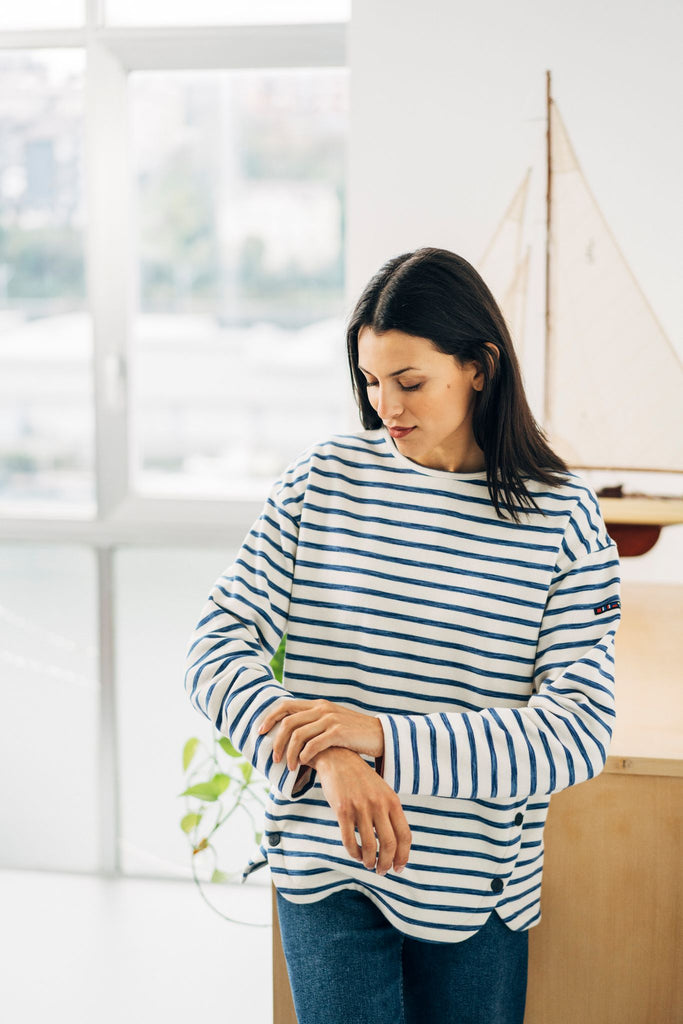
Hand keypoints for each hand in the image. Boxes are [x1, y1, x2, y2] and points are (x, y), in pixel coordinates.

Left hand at [258, 698, 383, 771]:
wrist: (380, 735)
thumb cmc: (353, 734)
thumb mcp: (332, 722)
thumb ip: (314, 723)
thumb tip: (290, 736)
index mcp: (317, 705)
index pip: (285, 705)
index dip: (269, 718)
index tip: (260, 732)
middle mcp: (321, 708)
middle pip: (288, 722)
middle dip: (277, 742)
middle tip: (274, 758)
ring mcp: (330, 719)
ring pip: (298, 735)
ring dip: (290, 753)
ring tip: (290, 767)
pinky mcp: (339, 732)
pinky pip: (313, 744)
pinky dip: (305, 755)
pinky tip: (304, 763)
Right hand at [310, 747, 411, 875]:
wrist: (338, 758)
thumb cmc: (361, 779)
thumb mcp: (382, 791)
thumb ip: (390, 812)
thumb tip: (396, 844)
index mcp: (392, 800)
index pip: (405, 835)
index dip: (403, 856)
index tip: (399, 868)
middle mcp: (379, 804)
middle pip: (389, 844)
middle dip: (386, 863)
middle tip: (382, 871)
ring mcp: (360, 807)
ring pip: (369, 845)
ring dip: (369, 861)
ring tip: (368, 864)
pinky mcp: (342, 810)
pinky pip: (349, 840)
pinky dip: (354, 853)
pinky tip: (355, 854)